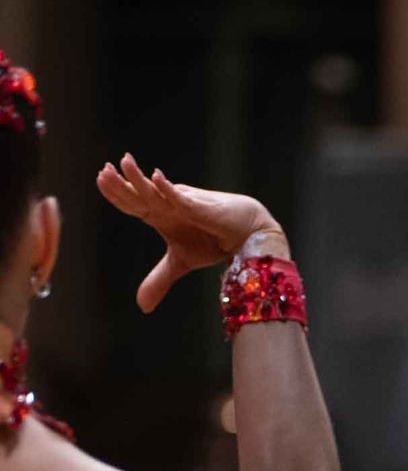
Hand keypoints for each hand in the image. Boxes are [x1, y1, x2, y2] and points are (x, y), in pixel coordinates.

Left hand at [96, 155, 280, 311]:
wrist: (244, 233)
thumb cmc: (211, 241)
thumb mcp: (180, 263)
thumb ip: (159, 280)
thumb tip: (141, 307)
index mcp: (159, 215)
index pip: (133, 203)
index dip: (116, 193)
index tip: (100, 179)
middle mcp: (167, 206)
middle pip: (138, 195)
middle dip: (120, 184)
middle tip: (103, 173)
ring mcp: (182, 204)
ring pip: (156, 191)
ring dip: (139, 179)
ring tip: (124, 163)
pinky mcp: (200, 207)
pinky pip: (181, 198)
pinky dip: (168, 189)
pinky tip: (157, 177)